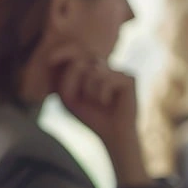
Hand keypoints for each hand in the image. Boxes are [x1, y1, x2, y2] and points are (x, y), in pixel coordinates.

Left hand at [48, 44, 147, 186]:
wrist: (112, 134)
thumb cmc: (90, 116)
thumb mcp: (68, 95)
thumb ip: (68, 75)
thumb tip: (86, 61)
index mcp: (92, 68)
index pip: (75, 54)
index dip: (66, 60)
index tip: (57, 69)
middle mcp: (107, 66)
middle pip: (83, 61)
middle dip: (78, 83)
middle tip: (88, 100)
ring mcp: (119, 70)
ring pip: (94, 71)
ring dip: (90, 91)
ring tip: (99, 102)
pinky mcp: (130, 78)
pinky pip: (106, 80)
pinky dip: (102, 95)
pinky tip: (109, 103)